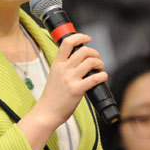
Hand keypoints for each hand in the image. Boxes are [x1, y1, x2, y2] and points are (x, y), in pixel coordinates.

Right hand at [18, 33, 107, 149]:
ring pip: (91, 62)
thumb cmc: (52, 96)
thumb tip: (80, 60)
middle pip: (83, 51)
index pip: (67, 43)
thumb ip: (64, 67)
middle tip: (96, 59)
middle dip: (94, 53)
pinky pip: (95, 78)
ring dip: (100, 64)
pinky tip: (103, 78)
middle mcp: (63, 69)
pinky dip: (103, 76)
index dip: (80, 37)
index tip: (87, 38)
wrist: (46, 112)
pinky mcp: (77, 90)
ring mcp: (70, 79)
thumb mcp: (54, 76)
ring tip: (100, 69)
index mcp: (57, 64)